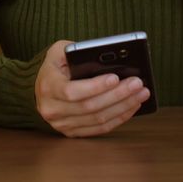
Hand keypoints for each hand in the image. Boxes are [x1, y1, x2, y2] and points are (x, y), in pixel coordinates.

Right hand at [35, 40, 150, 137]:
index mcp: (47, 86)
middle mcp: (52, 109)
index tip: (115, 77)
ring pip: (98, 120)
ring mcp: (62, 124)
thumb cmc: (56, 65)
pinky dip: (119, 118)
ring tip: (141, 93)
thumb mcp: (60, 50)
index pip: (71, 91)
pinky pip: (100, 129)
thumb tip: (107, 57)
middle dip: (117, 95)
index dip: (95, 86)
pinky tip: (132, 106)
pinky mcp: (73, 132)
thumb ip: (78, 51)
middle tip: (138, 83)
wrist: (42, 86)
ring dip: (123, 107)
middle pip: (90, 107)